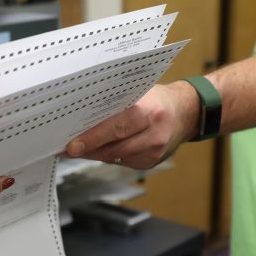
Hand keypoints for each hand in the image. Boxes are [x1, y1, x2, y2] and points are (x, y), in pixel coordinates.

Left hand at [63, 82, 200, 169]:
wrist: (187, 112)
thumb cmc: (159, 99)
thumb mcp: (140, 93)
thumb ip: (116, 103)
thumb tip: (83, 115)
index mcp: (150, 112)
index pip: (116, 128)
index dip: (92, 139)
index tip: (71, 145)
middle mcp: (154, 134)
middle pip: (113, 147)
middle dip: (88, 149)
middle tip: (67, 148)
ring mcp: (154, 152)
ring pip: (115, 157)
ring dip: (96, 153)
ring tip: (78, 148)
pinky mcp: (150, 163)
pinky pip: (122, 161)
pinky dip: (109, 156)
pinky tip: (100, 149)